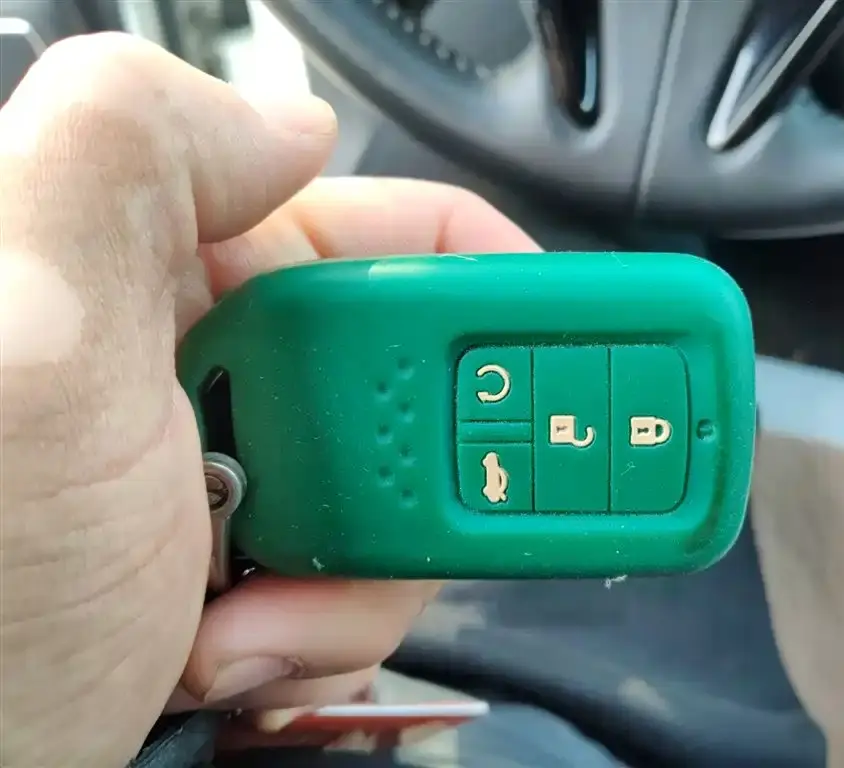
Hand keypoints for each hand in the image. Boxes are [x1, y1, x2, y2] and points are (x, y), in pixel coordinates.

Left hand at [0, 33, 538, 766]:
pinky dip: (336, 630)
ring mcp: (220, 471)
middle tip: (387, 528)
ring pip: (396, 493)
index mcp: (146, 269)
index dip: (483, 280)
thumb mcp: (27, 338)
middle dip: (423, 473)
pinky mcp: (238, 563)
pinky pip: (360, 575)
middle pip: (404, 380)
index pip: (372, 227)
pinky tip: (244, 654)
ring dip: (366, 580)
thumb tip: (292, 123)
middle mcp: (187, 361)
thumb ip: (138, 159)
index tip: (566, 354)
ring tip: (257, 626)